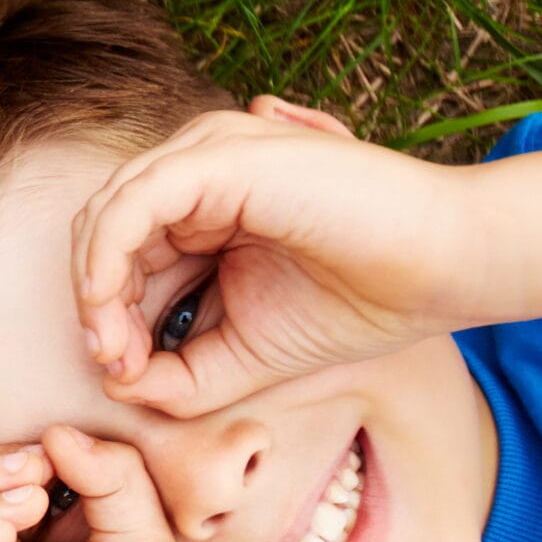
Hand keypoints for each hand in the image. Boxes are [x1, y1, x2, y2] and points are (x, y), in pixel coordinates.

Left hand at [73, 100, 484, 413]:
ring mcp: (209, 156)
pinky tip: (110, 303)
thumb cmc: (360, 303)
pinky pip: (134, 199)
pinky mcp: (221, 156)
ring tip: (115, 348)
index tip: (122, 375)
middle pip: (104, 234)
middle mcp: (199, 174)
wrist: (446, 267)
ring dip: (97, 288)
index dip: (106, 317)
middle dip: (95, 306)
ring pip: (109, 213)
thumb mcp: (248, 354)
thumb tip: (115, 384)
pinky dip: (109, 254)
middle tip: (112, 365)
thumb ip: (181, 375)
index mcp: (204, 211)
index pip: (121, 257)